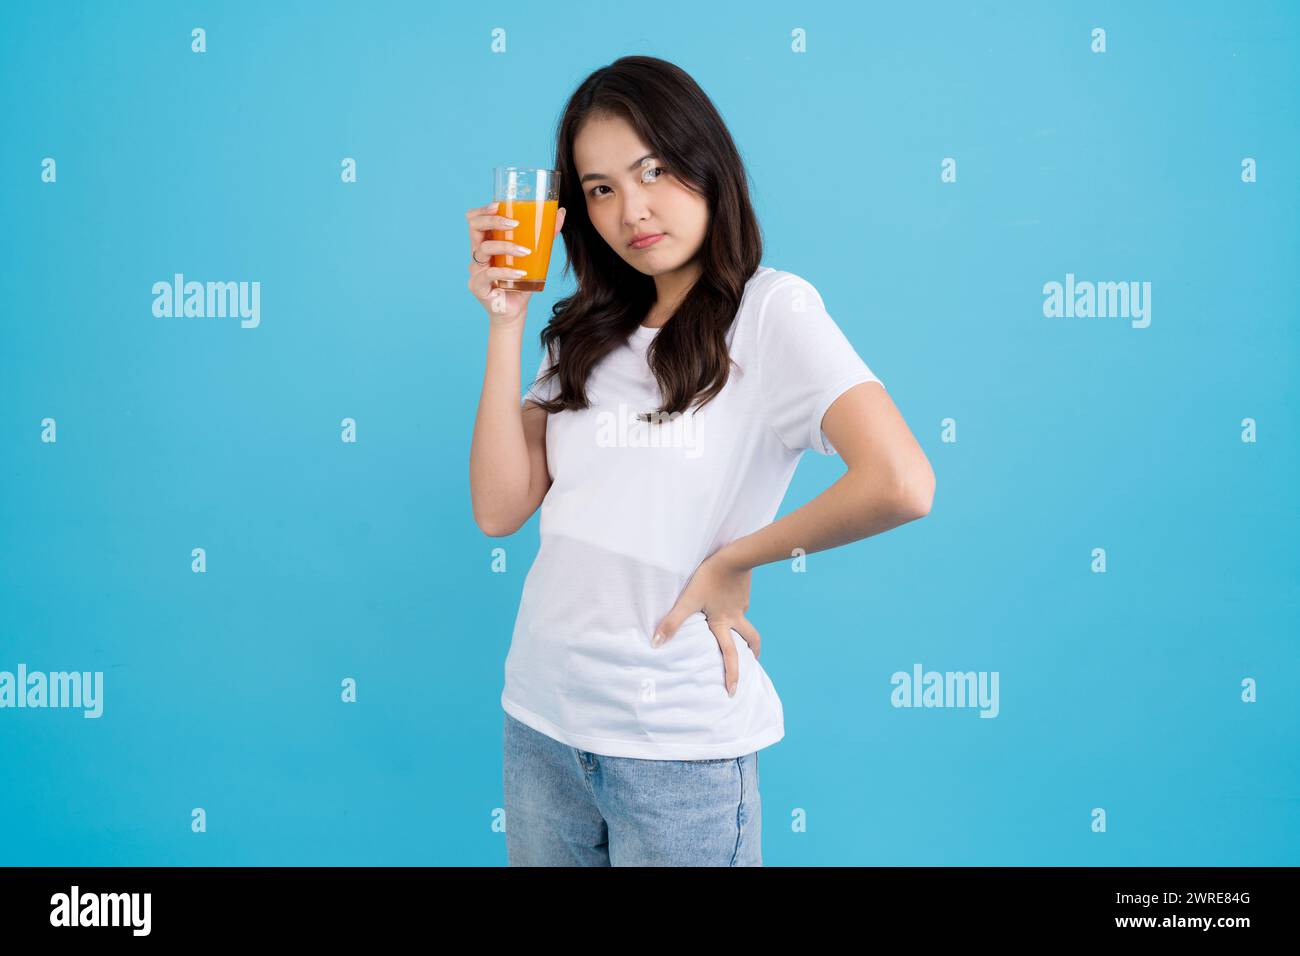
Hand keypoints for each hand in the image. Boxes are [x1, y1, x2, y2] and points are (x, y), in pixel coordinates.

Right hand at [465, 200, 565, 328]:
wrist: (515, 310)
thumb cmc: (521, 281)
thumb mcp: (535, 256)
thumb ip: (545, 235)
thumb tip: (560, 213)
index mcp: (487, 243)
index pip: (475, 219)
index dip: (483, 210)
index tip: (499, 205)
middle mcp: (478, 254)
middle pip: (474, 227)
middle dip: (492, 220)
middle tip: (514, 223)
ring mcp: (476, 270)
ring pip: (483, 249)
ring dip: (506, 246)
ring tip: (525, 251)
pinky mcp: (478, 286)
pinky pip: (490, 274)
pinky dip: (507, 271)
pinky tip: (521, 273)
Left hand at [651, 548, 760, 696]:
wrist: (736, 555)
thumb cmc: (710, 578)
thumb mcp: (688, 600)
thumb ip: (673, 621)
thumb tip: (657, 643)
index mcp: (724, 623)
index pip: (730, 654)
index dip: (732, 674)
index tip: (733, 691)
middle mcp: (736, 616)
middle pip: (751, 639)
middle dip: (753, 652)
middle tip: (753, 660)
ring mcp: (741, 603)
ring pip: (744, 619)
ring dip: (743, 628)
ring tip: (734, 625)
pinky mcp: (742, 589)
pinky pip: (739, 601)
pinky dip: (734, 604)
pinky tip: (724, 594)